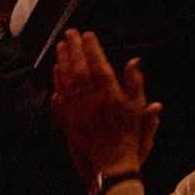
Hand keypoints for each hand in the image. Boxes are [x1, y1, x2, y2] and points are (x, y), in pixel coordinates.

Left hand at [51, 31, 160, 185]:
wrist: (114, 161)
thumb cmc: (130, 133)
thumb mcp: (138, 107)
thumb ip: (135, 83)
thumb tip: (134, 61)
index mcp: (111, 95)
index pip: (99, 65)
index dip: (92, 48)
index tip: (88, 34)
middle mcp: (93, 101)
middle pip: (80, 69)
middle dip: (74, 48)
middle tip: (70, 33)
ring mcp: (79, 110)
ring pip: (67, 80)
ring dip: (63, 61)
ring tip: (61, 46)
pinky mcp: (70, 120)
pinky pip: (60, 97)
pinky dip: (57, 81)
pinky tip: (56, 70)